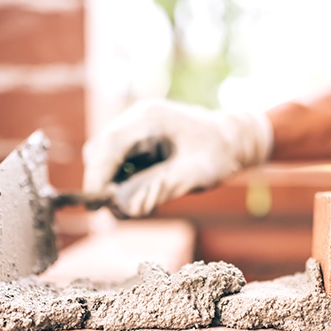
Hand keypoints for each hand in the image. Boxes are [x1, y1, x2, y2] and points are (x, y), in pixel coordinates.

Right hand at [83, 100, 272, 217]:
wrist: (234, 140)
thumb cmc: (219, 153)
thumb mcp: (196, 173)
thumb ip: (160, 188)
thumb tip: (124, 207)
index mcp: (149, 119)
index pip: (108, 146)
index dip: (97, 176)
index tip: (96, 205)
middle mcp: (136, 120)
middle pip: (100, 151)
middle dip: (102, 182)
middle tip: (119, 211)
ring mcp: (134, 130)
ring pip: (105, 159)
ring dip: (112, 185)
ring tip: (136, 207)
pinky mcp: (137, 143)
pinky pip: (117, 164)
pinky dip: (122, 183)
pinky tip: (143, 196)